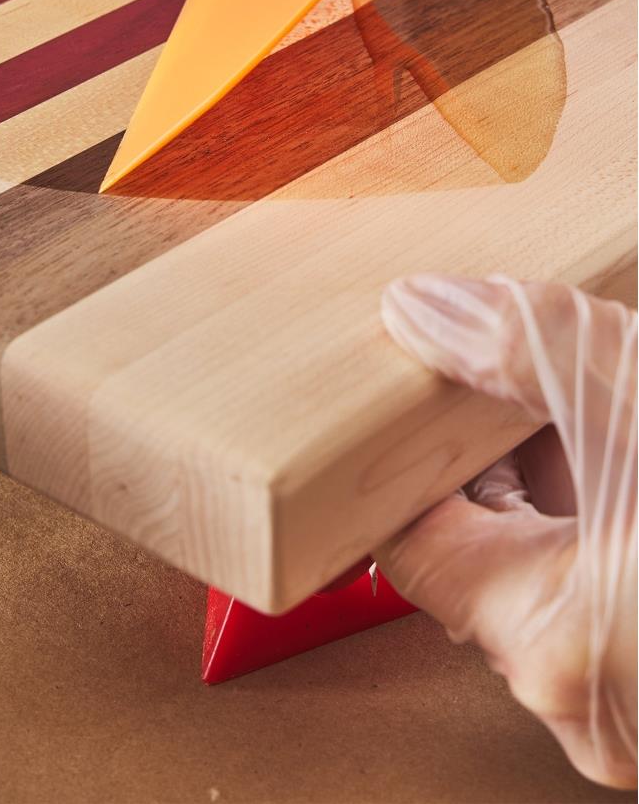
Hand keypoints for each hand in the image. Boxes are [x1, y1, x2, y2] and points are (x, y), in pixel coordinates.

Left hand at [376, 274, 635, 787]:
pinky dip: (609, 534)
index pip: (404, 546)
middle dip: (488, 463)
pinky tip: (629, 459)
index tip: (407, 398)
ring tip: (581, 409)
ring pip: (550, 581)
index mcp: (556, 643)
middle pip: (476, 560)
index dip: (398, 460)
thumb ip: (524, 346)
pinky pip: (612, 609)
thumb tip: (418, 310)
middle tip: (502, 383)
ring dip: (557, 494)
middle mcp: (590, 704)